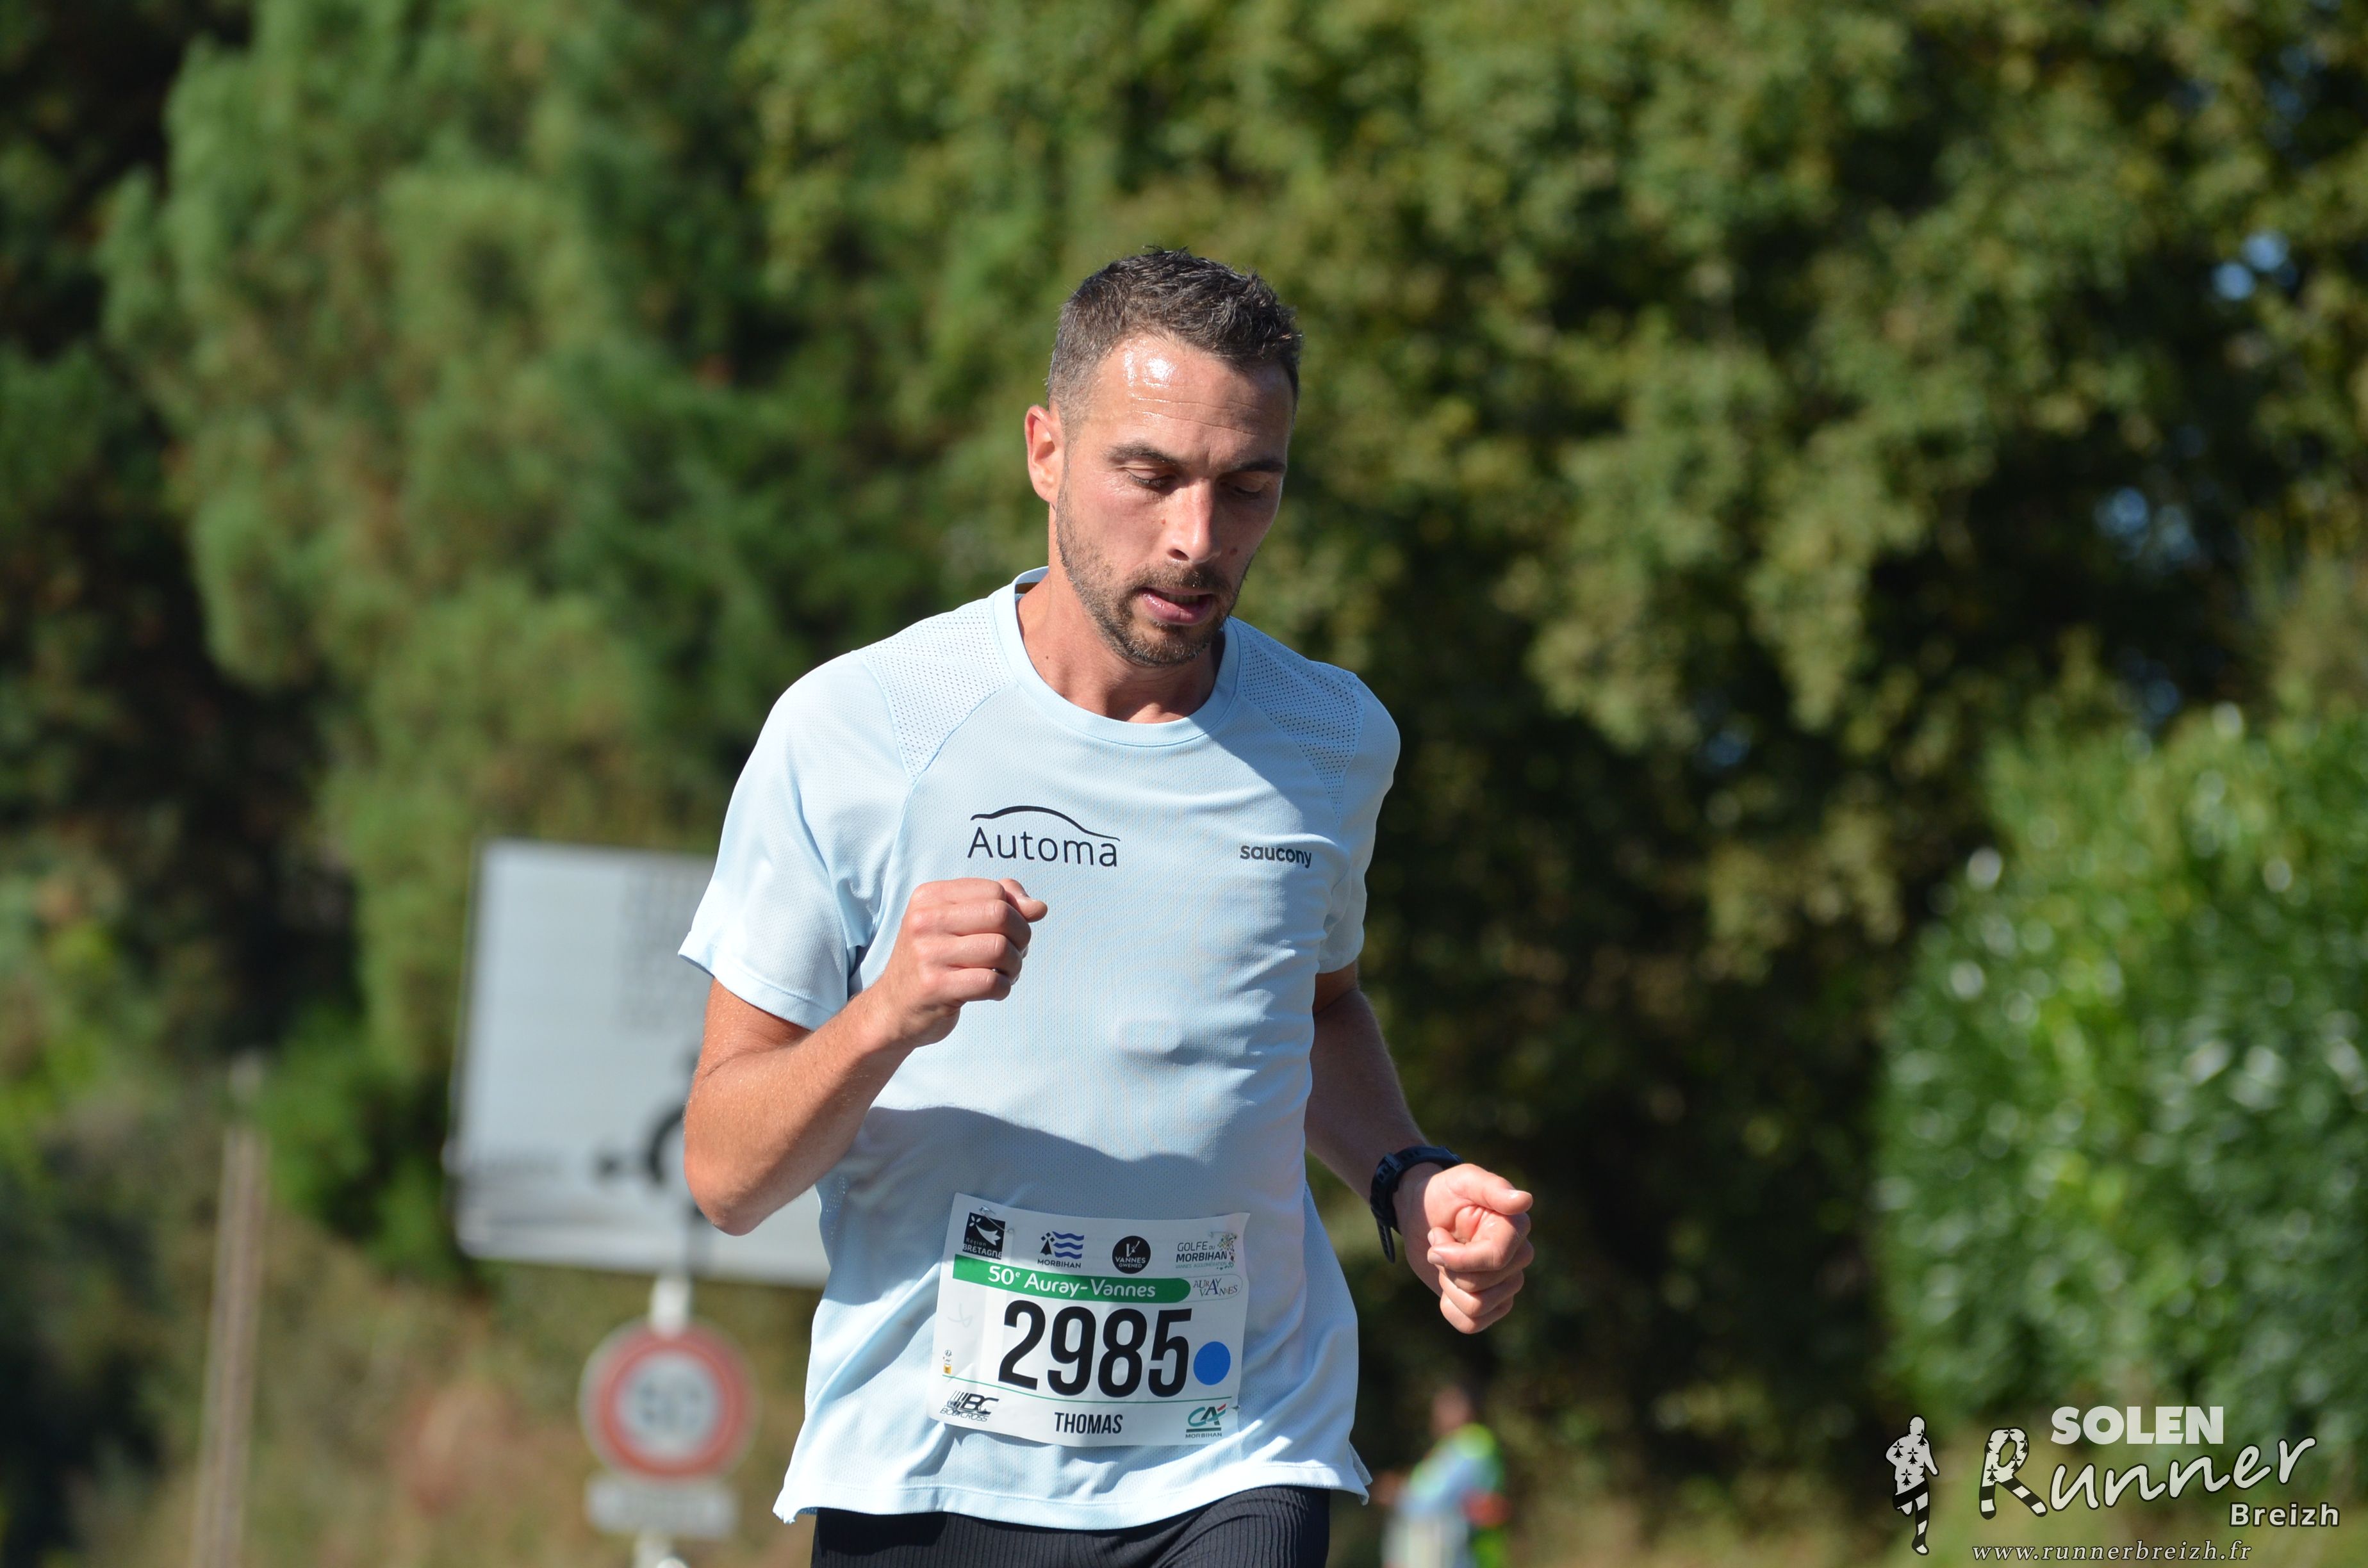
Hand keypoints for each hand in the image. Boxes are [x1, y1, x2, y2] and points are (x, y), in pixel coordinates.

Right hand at [861, 877, 1046, 1049]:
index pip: (995, 891)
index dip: (1015, 912)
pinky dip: (1003, 988)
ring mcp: (927, 954)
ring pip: (1000, 949)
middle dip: (1021, 936)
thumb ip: (998, 904)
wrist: (893, 1009)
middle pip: (1000, 914)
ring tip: (1004, 974)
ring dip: (1015, 966)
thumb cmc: (934, 961)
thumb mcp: (956, 923)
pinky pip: (992, 982)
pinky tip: (993, 991)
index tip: (1009, 932)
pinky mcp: (934, 987)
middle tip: (1014, 954)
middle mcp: (924, 920)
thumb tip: (1038, 907)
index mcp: (930, 897)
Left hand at [1398, 1162, 1532, 1332]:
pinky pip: (1471, 1324)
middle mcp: (1518, 1259)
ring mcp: (1507, 1284)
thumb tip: (1525, 1201)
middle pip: (1481, 1287)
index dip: (1458, 1257)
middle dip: (1448, 1267)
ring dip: (1448, 1285)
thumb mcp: (1463, 1180)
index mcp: (1516, 1228)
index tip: (1436, 1236)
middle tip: (1440, 1242)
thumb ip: (1492, 1188)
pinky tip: (1446, 1285)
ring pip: (1476, 1307)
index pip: (1495, 1259)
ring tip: (1444, 1262)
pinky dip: (1450, 1308)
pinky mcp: (1491, 1304)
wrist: (1423, 1213)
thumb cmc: (1444, 1193)